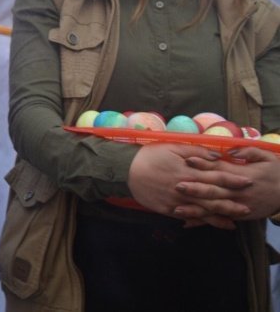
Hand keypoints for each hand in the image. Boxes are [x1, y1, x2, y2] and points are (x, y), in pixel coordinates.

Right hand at [128, 144, 250, 228]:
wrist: (125, 170)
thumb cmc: (149, 155)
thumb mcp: (172, 146)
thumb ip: (195, 151)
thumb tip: (215, 156)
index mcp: (187, 172)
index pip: (215, 177)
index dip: (232, 180)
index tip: (246, 182)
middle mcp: (184, 189)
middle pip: (212, 198)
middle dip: (230, 203)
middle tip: (246, 208)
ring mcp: (176, 202)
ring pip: (201, 211)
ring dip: (218, 217)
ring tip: (233, 222)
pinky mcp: (167, 209)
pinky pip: (186, 217)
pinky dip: (199, 222)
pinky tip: (208, 224)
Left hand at [175, 147, 279, 221]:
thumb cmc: (276, 172)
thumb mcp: (266, 156)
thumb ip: (248, 151)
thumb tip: (230, 150)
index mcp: (242, 174)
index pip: (220, 169)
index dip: (203, 164)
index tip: (187, 160)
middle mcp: (238, 191)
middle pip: (214, 189)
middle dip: (195, 188)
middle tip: (176, 185)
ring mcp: (238, 205)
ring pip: (214, 207)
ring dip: (195, 209)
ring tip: (177, 209)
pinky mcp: (240, 215)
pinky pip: (219, 219)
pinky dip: (204, 222)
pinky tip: (188, 223)